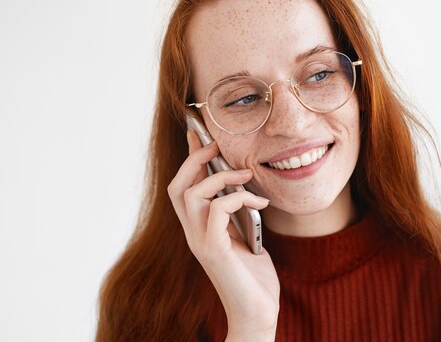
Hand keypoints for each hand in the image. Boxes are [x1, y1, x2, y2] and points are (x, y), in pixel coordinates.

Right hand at [167, 131, 279, 339]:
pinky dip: (238, 198)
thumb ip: (237, 214)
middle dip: (196, 159)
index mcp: (199, 228)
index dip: (189, 158)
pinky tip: (259, 202)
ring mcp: (200, 242)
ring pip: (191, 194)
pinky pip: (216, 210)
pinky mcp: (213, 250)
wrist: (257, 311)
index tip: (198, 133)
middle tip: (218, 145)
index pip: (184, 186)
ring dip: (220, 176)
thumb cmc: (254, 276)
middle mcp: (193, 233)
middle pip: (178, 186)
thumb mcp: (245, 236)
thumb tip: (243, 184)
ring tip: (245, 174)